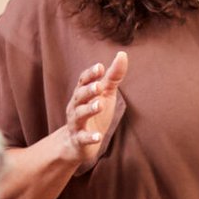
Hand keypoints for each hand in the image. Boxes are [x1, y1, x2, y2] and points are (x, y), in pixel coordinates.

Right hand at [61, 51, 128, 168]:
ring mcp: (76, 123)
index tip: (100, 68)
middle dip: (88, 90)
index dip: (91, 74)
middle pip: (80, 96)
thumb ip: (113, 76)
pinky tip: (98, 137)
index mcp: (82, 94)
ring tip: (99, 105)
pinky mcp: (79, 140)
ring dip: (89, 110)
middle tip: (99, 86)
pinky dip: (90, 137)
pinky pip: (83, 138)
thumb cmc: (94, 114)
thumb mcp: (105, 94)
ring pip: (80, 115)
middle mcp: (76, 106)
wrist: (78, 144)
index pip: (83, 81)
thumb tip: (122, 54)